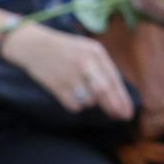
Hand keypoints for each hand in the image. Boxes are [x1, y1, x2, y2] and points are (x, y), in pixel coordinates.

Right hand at [2, 24, 133, 119]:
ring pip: (90, 100)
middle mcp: (86, 63)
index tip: (128, 112)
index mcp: (96, 52)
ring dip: (90, 103)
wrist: (34, 45)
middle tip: (121, 117)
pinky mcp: (57, 85)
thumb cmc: (65, 49)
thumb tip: (116, 92)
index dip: (122, 98)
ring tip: (82, 92)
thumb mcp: (88, 49)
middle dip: (114, 107)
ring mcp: (71, 75)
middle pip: (105, 92)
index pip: (114, 79)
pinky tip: (72, 96)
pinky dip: (76, 106)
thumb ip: (102, 67)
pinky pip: (74, 105)